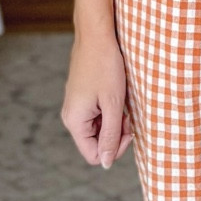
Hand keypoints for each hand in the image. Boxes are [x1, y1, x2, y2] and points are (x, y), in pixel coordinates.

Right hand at [62, 25, 131, 167]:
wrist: (97, 36)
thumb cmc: (106, 67)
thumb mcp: (113, 105)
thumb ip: (109, 136)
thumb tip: (105, 164)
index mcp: (74, 121)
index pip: (94, 155)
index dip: (114, 149)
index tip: (128, 131)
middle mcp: (71, 117)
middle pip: (96, 143)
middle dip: (116, 134)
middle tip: (128, 116)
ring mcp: (76, 107)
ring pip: (99, 129)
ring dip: (115, 122)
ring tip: (124, 105)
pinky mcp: (82, 98)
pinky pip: (97, 116)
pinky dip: (110, 111)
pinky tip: (117, 97)